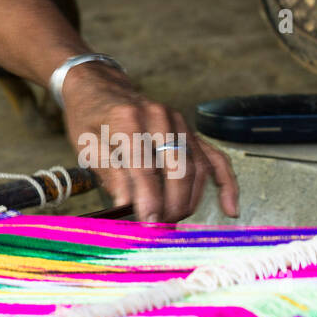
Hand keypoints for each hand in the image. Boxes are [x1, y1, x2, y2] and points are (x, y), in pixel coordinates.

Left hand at [61, 63, 238, 222]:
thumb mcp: (86, 144)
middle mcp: (158, 117)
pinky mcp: (191, 130)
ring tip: (175, 221)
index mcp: (127, 119)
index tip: (149, 224)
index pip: (144, 166)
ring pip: (197, 166)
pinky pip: (215, 157)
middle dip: (173, 204)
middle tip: (162, 227)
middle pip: (177, 168)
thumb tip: (126, 205)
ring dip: (191, 200)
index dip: (149, 198)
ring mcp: (179, 122)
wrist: (101, 88)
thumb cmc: (91, 120)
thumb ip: (108, 172)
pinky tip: (230, 208)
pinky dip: (226, 184)